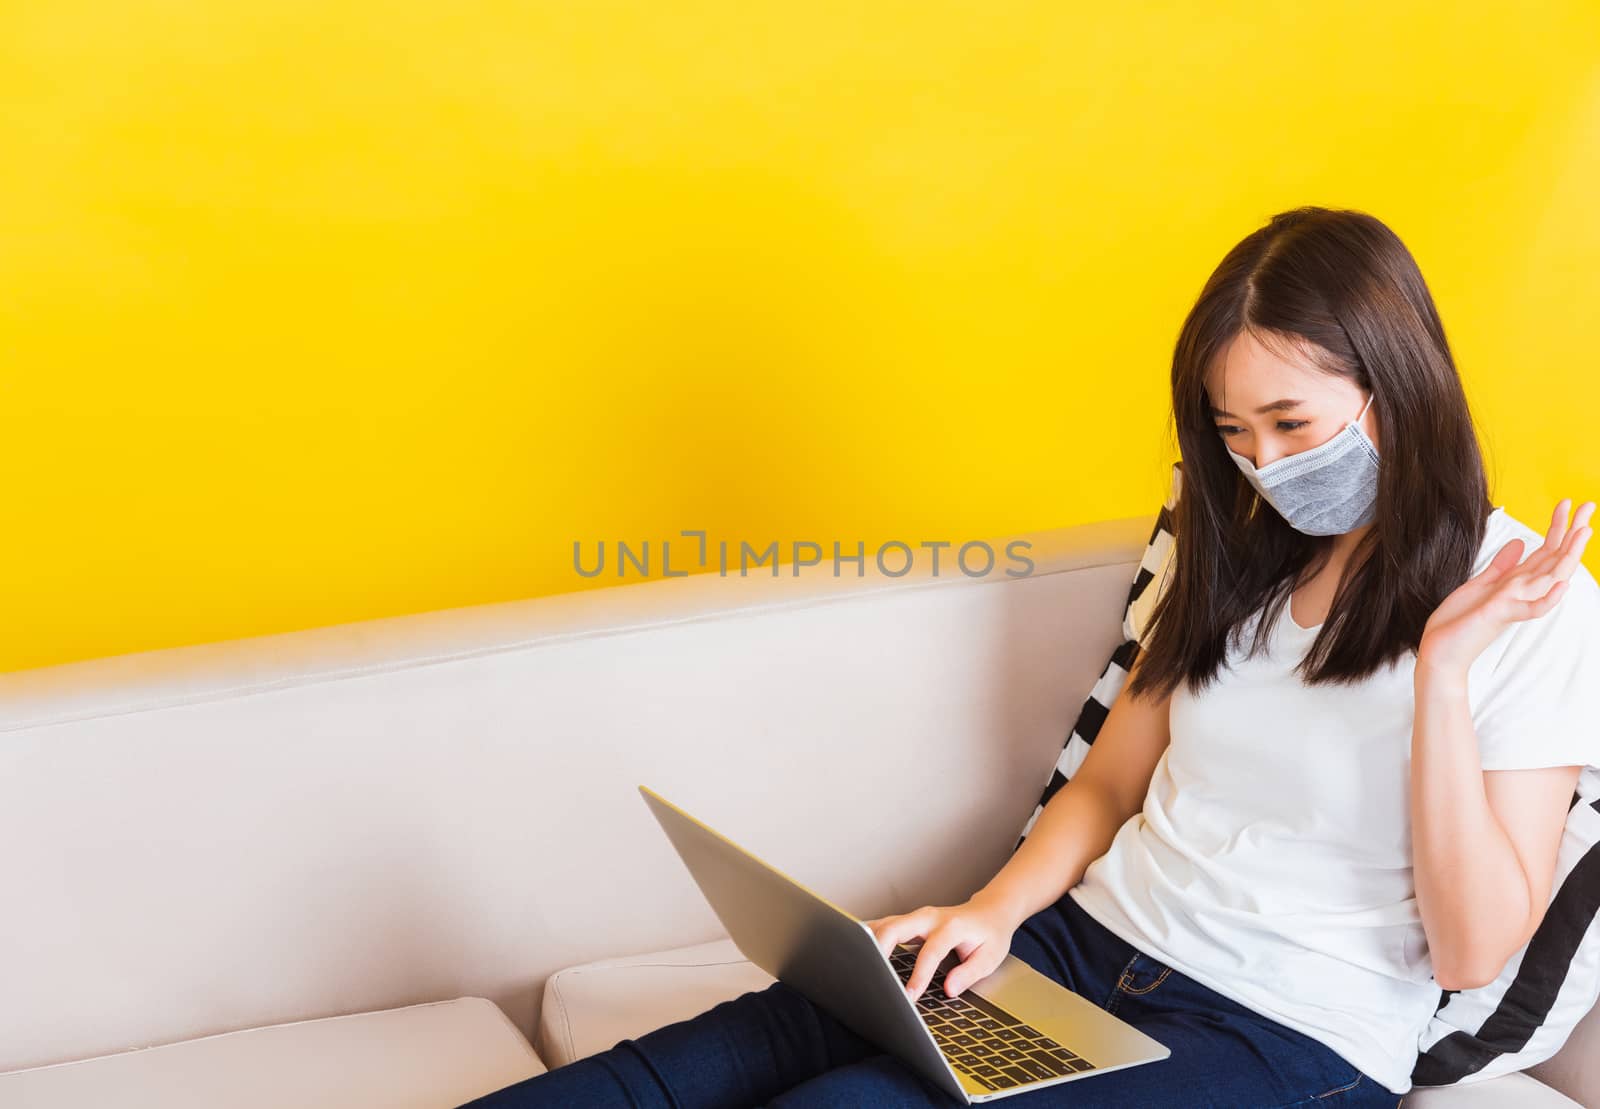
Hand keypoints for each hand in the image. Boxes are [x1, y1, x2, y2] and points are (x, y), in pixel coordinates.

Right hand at [862, 892, 1020, 1002]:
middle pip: (897, 928)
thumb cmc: (989, 935)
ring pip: (885, 924)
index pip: (931, 951)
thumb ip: (969, 973)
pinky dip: (870, 937)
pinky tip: (857, 949)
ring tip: (856, 962)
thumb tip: (948, 989)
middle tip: (871, 974)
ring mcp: (917, 918)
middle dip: (879, 949)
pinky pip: (884, 927)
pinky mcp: (908, 922)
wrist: (989, 912)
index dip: (919, 975)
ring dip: (869, 941)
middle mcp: (930, 918)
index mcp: (951, 926)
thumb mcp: (990, 957)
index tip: (909, 996)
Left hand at [1419, 498, 1594, 675]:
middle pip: (1555, 559)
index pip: (1546, 551)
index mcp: (1516, 582)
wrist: (1441, 652)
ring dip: (1567, 556)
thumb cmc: (1460, 621)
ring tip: (1583, 532)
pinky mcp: (1501, 616)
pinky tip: (1561, 584)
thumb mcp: (1480, 585)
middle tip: (1588, 506)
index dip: (1557, 527)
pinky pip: (1531, 609)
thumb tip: (1520, 541)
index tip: (1566, 503)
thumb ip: (1502, 566)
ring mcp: (1514, 604)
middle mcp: (1521, 592)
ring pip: (1550, 579)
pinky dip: (1547, 598)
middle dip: (1572, 533)